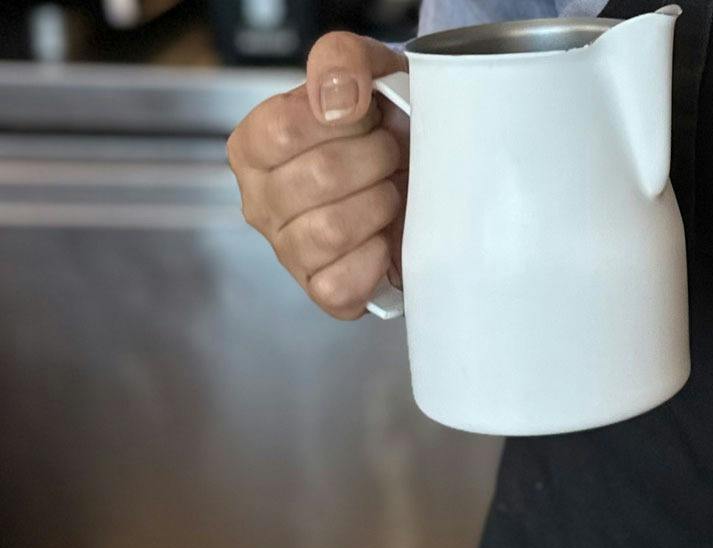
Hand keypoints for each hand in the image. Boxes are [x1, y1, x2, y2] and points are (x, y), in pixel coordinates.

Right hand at [227, 34, 409, 318]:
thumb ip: (341, 59)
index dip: (344, 121)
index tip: (369, 117)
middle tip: (391, 156)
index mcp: (254, 146)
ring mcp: (288, 251)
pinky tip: (385, 238)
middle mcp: (260, 201)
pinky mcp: (322, 291)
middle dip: (374, 160)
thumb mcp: (368, 70)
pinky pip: (340, 286)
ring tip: (390, 192)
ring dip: (379, 206)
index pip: (283, 129)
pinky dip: (374, 261)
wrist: (425, 171)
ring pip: (329, 232)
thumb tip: (336, 99)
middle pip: (316, 179)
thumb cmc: (387, 125)